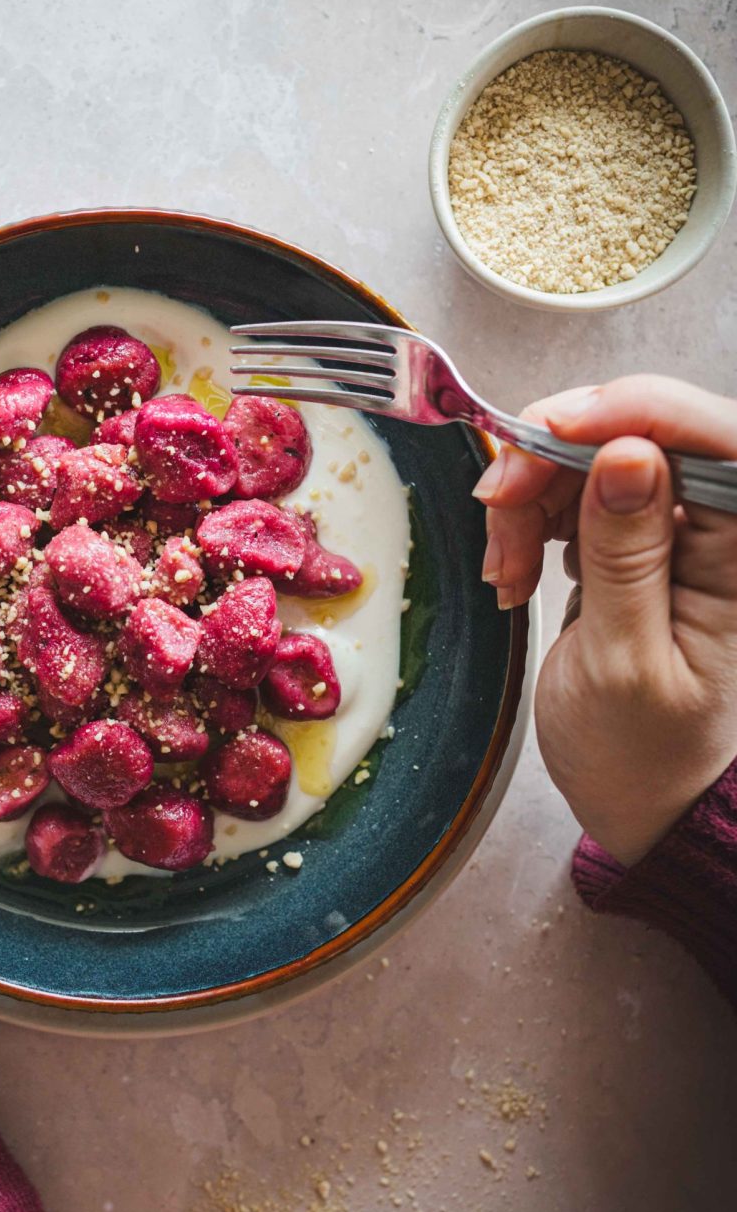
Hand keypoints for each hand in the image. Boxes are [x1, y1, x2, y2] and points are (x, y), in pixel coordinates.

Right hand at [475, 374, 736, 865]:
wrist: (640, 799)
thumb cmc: (642, 754)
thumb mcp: (624, 662)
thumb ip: (628, 555)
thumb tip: (629, 454)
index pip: (711, 436)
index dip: (628, 412)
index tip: (546, 431)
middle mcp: (721, 527)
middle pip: (640, 432)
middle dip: (555, 457)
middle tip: (496, 508)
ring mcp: (676, 529)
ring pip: (594, 455)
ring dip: (531, 496)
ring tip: (505, 572)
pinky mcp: (634, 539)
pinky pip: (574, 492)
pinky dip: (529, 519)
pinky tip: (515, 572)